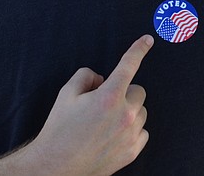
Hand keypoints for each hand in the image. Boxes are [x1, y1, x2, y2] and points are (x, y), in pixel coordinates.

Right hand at [20, 35, 154, 174]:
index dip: (138, 49)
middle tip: (104, 104)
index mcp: (108, 96)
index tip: (148, 40)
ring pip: (140, 112)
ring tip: (105, 123)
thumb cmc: (60, 130)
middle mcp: (124, 114)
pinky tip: (113, 136)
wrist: (56, 166)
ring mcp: (131, 134)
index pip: (128, 65)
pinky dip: (131, 130)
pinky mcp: (133, 151)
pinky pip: (142, 131)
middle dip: (124, 93)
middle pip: (138, 91)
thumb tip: (101, 78)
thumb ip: (87, 76)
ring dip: (128, 112)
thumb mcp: (66, 94)